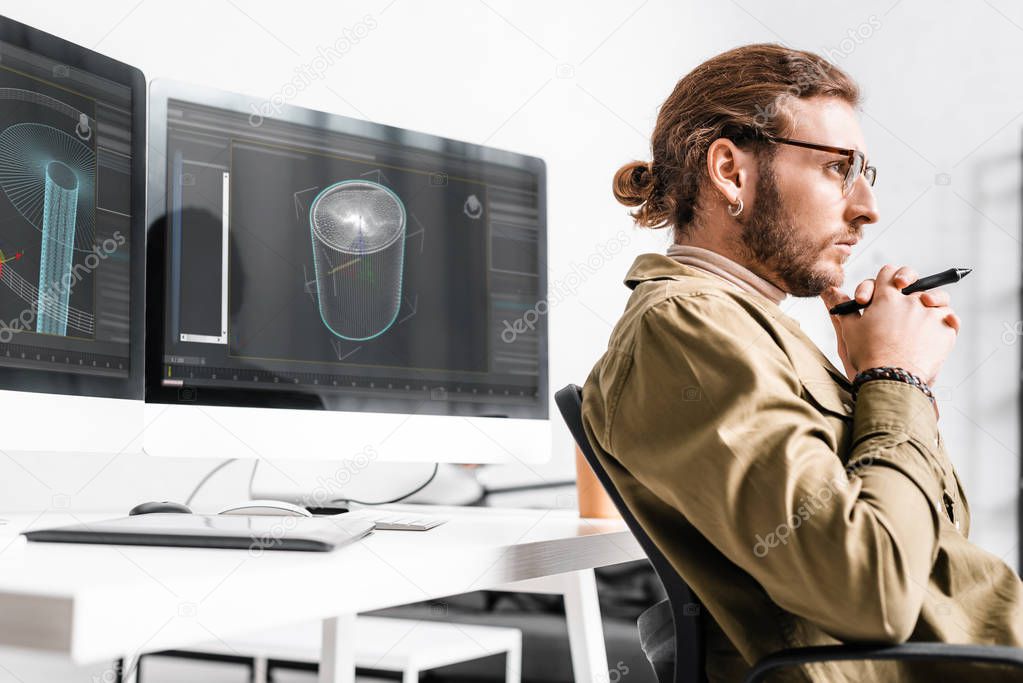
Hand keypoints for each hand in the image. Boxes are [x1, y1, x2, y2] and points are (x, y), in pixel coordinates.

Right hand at [821, 265, 959, 384]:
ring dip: (932, 301)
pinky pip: (951, 319)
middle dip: (907, 279)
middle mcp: (910, 300)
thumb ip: (842, 307)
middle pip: (912, 278)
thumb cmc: (868, 355)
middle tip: (902, 289)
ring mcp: (930, 313)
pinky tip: (942, 324)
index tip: (881, 292)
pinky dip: (948, 320)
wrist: (892, 378)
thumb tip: (829, 291)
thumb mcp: (849, 329)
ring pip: (936, 297)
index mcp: (885, 297)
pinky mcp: (945, 330)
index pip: (887, 273)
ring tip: (925, 311)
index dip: (884, 279)